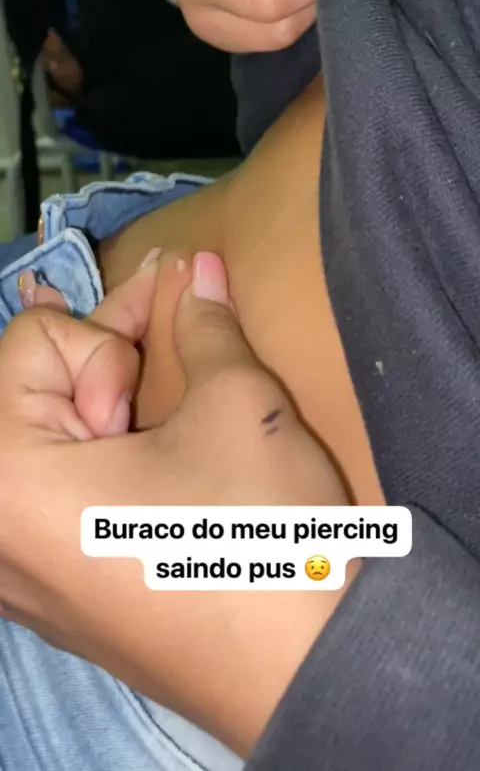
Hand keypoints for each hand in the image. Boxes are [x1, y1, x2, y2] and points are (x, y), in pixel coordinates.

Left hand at [0, 251, 354, 756]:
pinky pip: (55, 502)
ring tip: (160, 419)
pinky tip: (150, 462)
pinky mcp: (59, 600)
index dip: (107, 339)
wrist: (307, 674)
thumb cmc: (258, 534)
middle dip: (101, 368)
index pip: (29, 342)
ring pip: (44, 447)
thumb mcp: (237, 407)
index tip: (158, 378)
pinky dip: (96, 464)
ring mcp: (22, 577)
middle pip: (27, 394)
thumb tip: (198, 267)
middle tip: (162, 367)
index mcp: (5, 479)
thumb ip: (204, 325)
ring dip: (101, 412)